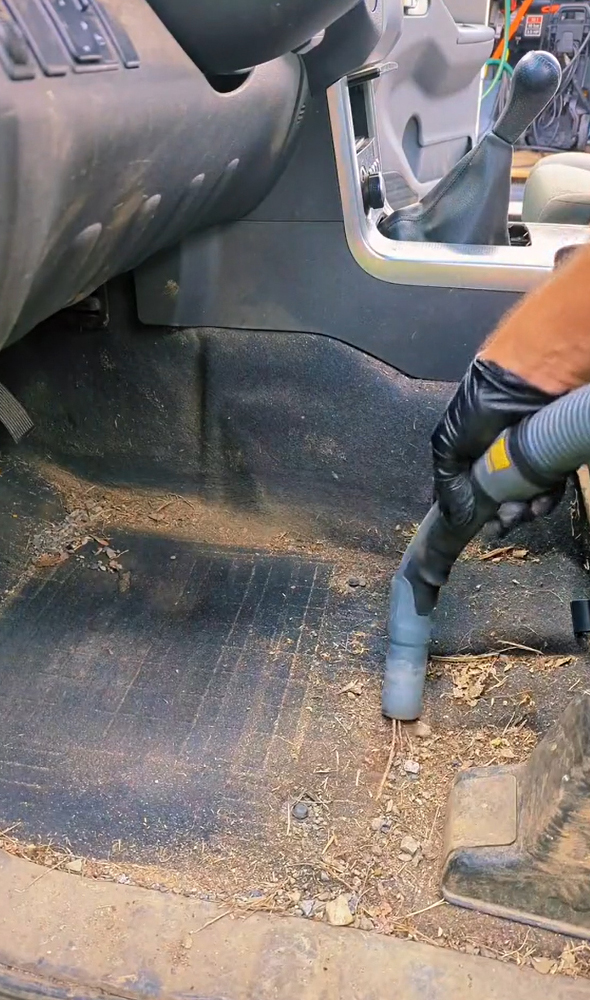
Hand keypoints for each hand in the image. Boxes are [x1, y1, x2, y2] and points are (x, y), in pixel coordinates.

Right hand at [432, 358, 560, 526]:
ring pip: (528, 500)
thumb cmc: (479, 406)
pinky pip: (550, 490)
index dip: (478, 514)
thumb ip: (446, 483)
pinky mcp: (553, 461)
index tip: (481, 526)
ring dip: (523, 513)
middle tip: (503, 521)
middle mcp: (502, 462)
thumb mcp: (446, 444)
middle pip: (504, 503)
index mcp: (475, 458)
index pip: (476, 495)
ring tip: (521, 510)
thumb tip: (455, 518)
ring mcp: (529, 462)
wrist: (524, 381)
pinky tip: (538, 501)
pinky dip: (544, 500)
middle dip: (503, 518)